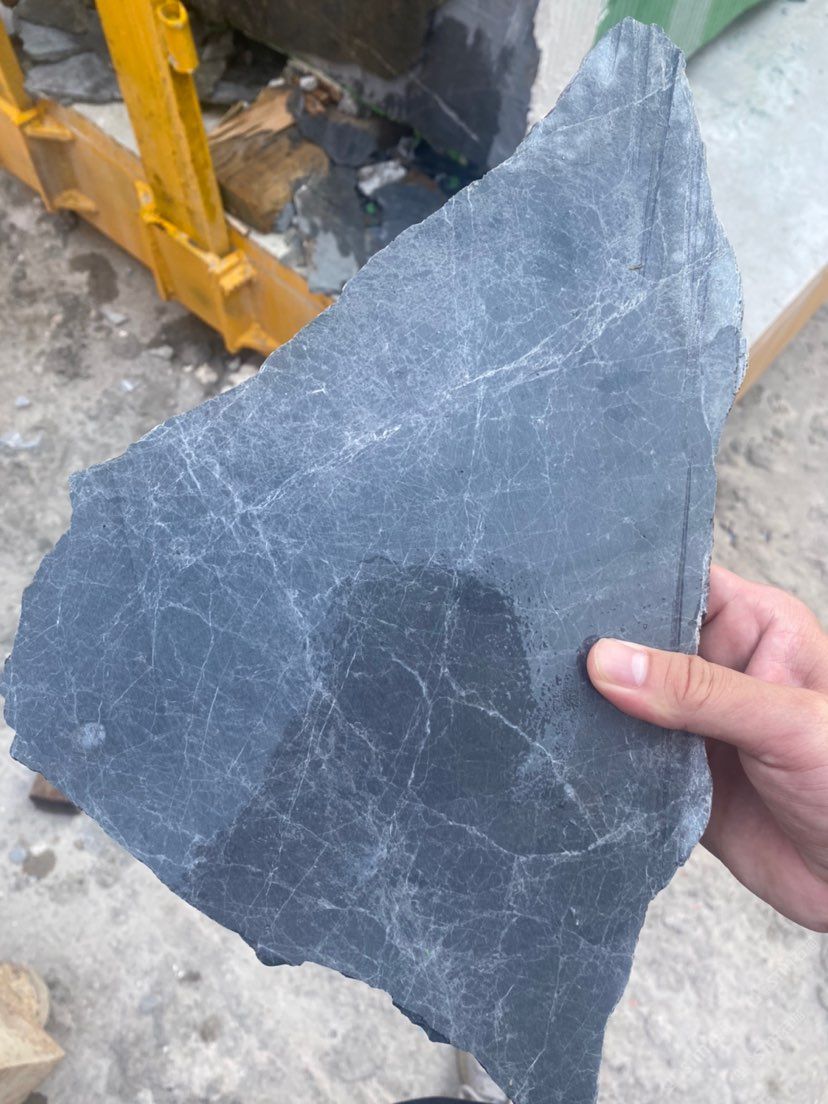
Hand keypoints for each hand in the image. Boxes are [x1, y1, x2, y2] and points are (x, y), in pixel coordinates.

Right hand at [587, 565, 827, 931]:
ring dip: (596, 706)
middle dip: (600, 649)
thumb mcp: (785, 722)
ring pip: (626, 700)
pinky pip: (625, 756)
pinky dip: (600, 755)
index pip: (679, 585)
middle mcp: (720, 669)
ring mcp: (694, 723)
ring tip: (551, 699)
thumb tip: (609, 660)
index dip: (630, 587)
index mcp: (755, 628)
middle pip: (641, 642)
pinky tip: (571, 747)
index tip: (574, 599)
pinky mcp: (676, 775)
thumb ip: (698, 690)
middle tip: (550, 654)